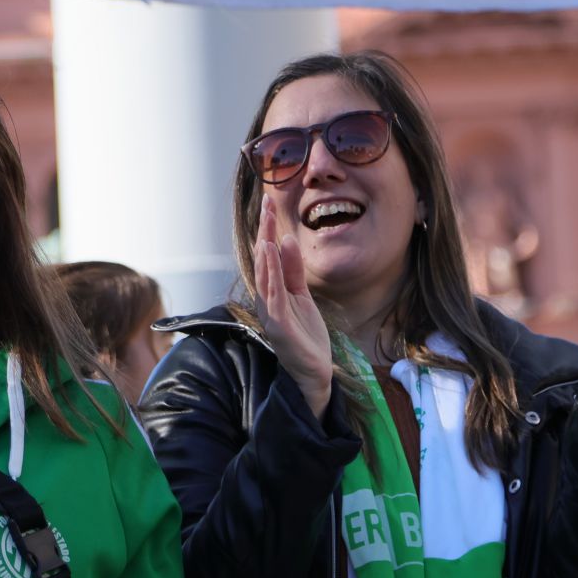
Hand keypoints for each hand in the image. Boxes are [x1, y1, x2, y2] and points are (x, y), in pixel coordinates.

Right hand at [255, 197, 334, 417]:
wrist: (314, 372)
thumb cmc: (306, 336)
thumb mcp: (302, 296)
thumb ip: (294, 270)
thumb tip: (287, 240)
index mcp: (272, 292)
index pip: (268, 256)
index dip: (268, 230)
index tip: (269, 205)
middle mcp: (266, 299)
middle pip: (263, 261)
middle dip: (265, 233)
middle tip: (266, 206)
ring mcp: (270, 313)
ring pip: (265, 275)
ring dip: (266, 250)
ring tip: (268, 227)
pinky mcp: (278, 325)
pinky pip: (273, 294)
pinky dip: (272, 274)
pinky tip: (273, 256)